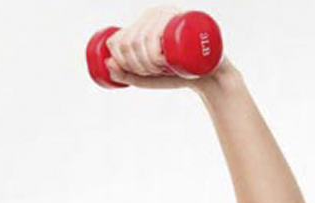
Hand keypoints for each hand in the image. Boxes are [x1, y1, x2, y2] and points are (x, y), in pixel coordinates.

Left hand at [105, 5, 228, 90]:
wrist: (208, 75)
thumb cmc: (175, 74)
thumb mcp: (145, 78)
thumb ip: (125, 74)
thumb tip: (106, 64)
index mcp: (141, 23)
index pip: (117, 39)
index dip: (120, 61)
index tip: (137, 72)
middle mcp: (153, 14)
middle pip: (127, 42)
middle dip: (136, 66)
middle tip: (153, 72)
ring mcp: (168, 13)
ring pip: (139, 40)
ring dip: (146, 63)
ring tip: (161, 68)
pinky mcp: (183, 18)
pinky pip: (155, 35)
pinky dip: (154, 56)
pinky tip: (163, 62)